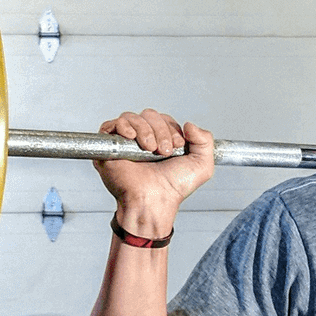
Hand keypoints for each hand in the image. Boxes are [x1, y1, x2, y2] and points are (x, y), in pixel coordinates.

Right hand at [95, 110, 213, 230]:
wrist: (154, 200)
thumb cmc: (174, 188)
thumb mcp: (202, 165)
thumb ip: (205, 140)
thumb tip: (189, 124)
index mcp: (162, 141)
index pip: (164, 119)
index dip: (171, 129)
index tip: (176, 146)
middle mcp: (144, 140)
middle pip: (149, 115)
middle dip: (160, 130)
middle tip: (163, 151)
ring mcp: (126, 143)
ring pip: (132, 117)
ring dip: (144, 130)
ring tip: (149, 149)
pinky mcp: (111, 148)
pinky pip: (111, 125)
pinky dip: (123, 126)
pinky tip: (132, 138)